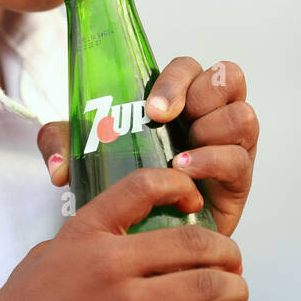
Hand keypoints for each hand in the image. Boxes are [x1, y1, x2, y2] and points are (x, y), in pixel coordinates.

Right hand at [0, 167, 246, 300]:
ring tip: (237, 297)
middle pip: (193, 242)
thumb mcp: (50, 252)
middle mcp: (112, 262)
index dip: (181, 186)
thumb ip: (89, 241)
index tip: (195, 201)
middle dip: (226, 252)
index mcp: (90, 230)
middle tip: (232, 263)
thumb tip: (123, 238)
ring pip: (205, 287)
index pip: (144, 186)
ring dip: (234, 291)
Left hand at [37, 58, 257, 238]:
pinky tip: (185, 175)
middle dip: (199, 97)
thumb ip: (62, 144)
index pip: (190, 68)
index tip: (153, 109)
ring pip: (242, 116)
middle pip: (227, 80)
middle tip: (164, 124)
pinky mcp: (238, 179)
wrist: (144, 232)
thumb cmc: (122, 180)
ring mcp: (229, 144)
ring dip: (212, 131)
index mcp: (179, 97)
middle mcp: (210, 113)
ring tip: (177, 157)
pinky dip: (214, 162)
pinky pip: (240, 160)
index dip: (176, 81)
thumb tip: (58, 166)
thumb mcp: (83, 153)